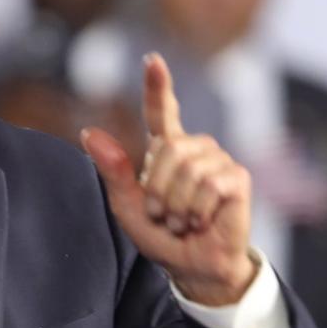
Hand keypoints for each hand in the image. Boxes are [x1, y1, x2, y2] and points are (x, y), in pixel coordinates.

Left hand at [81, 53, 255, 305]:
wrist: (194, 266)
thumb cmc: (162, 237)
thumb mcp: (128, 207)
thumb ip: (113, 170)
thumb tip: (88, 133)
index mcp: (166, 152)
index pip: (162, 113)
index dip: (157, 87)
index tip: (152, 60)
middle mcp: (194, 150)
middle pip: (168, 150)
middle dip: (158, 191)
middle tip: (163, 216)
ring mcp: (218, 161)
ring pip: (189, 169)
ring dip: (177, 205)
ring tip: (182, 221)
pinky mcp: (238, 178)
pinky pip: (209, 185)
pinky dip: (197, 210)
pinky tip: (202, 221)